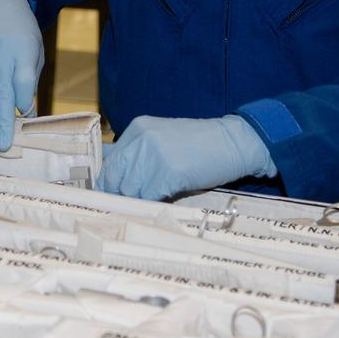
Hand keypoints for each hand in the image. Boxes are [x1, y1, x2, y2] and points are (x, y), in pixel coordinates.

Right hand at [0, 0, 43, 151]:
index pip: (24, 80)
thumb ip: (30, 77)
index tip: (26, 117)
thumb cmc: (22, 31)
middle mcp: (2, 53)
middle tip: (2, 146)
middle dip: (2, 121)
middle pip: (1, 91)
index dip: (25, 101)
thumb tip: (25, 112)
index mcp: (24, 49)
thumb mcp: (35, 48)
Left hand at [98, 115, 275, 200]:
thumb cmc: (199, 144)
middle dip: (115, 194)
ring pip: (129, 190)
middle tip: (120, 208)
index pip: (109, 160)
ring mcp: (154, 156)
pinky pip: (148, 197)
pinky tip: (159, 205)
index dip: (106, 182)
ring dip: (135, 202)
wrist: (232, 142)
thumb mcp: (162, 139)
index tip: (106, 196)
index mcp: (137, 129)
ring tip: (144, 208)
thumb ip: (138, 152)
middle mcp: (141, 140)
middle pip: (114, 176)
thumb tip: (112, 174)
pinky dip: (151, 205)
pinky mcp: (168, 173)